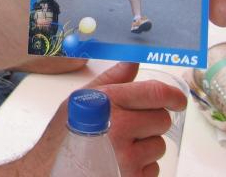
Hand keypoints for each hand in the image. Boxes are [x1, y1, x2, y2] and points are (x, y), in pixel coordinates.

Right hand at [0, 62, 184, 176]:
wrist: (49, 169)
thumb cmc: (64, 132)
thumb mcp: (81, 98)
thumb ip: (112, 78)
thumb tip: (134, 60)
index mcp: (109, 101)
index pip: (156, 93)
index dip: (173, 95)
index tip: (177, 100)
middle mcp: (121, 127)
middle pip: (162, 120)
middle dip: (152, 121)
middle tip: (133, 126)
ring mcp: (128, 157)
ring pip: (160, 146)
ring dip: (147, 146)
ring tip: (121, 146)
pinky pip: (154, 169)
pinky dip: (143, 167)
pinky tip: (120, 162)